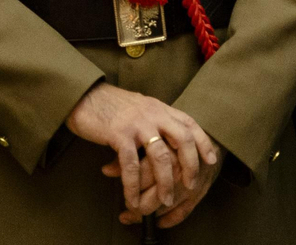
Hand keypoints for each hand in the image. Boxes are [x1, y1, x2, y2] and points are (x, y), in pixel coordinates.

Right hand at [65, 82, 216, 216]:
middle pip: (183, 139)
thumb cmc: (110, 106)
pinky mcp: (119, 134)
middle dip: (190, 165)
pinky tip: (133, 199)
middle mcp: (153, 113)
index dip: (203, 142)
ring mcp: (137, 123)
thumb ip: (155, 120)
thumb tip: (168, 140)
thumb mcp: (140, 108)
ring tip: (164, 200)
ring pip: (161, 156)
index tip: (212, 160)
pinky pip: (131, 165)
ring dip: (164, 182)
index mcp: (159, 107)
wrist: (83, 96)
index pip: (189, 123)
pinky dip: (133, 186)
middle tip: (190, 185)